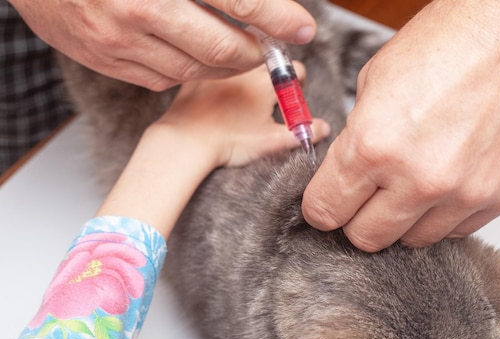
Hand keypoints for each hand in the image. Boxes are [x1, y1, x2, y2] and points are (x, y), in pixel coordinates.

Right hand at [9, 0, 315, 90]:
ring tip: (237, 50)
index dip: (277, 18)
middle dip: (256, 53)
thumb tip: (254, 3)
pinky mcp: (105, 60)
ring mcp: (117, 41)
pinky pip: (162, 79)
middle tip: (270, 45)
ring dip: (225, 66)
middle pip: (222, 50)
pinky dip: (188, 70)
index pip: (238, 2)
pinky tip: (194, 54)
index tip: (303, 28)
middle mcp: (138, 10)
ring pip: (195, 71)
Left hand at [148, 62, 328, 169]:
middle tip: (270, 97)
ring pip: (241, 62)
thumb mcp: (272, 141)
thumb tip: (323, 128)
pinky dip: (221, 78)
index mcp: (267, 80)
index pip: (296, 70)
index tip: (292, 97)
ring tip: (245, 98)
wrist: (186, 143)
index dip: (298, 85)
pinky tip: (218, 98)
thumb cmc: (230, 142)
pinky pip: (215, 69)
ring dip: (248, 73)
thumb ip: (302, 133)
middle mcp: (244, 68)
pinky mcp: (196, 76)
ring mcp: (219, 69)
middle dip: (275, 75)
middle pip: (270, 60)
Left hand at [302, 0, 499, 251]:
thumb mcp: (374, 83)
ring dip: (404, 219)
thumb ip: (357, 140)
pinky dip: (443, 214)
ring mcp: (463, 193)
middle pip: (366, 238)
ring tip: (411, 182)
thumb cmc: (450, 43)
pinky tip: (445, 181)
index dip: (321, 207)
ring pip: (412, 241)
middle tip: (366, 197)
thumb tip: (345, 174)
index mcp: (374, 145)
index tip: (327, 204)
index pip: (325, 211)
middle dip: (358, 219)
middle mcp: (419, 177)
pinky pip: (456, 231)